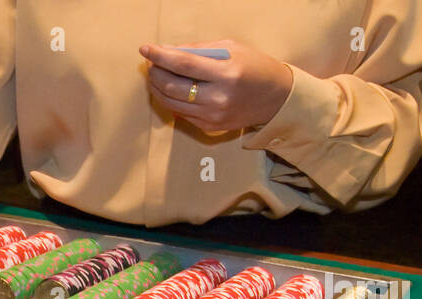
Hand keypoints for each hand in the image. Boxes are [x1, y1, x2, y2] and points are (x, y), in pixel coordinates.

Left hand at [139, 40, 292, 133]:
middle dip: (155, 73)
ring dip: (157, 88)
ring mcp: (212, 116)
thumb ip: (199, 50)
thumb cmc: (254, 67)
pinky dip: (169, 100)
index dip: (161, 56)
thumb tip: (168, 50)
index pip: (184, 65)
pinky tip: (168, 89)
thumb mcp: (232, 49)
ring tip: (155, 74)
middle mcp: (218, 99)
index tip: (145, 49)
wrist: (276, 98)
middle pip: (172, 86)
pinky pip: (180, 113)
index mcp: (226, 75)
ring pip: (171, 103)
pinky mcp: (209, 127)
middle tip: (150, 62)